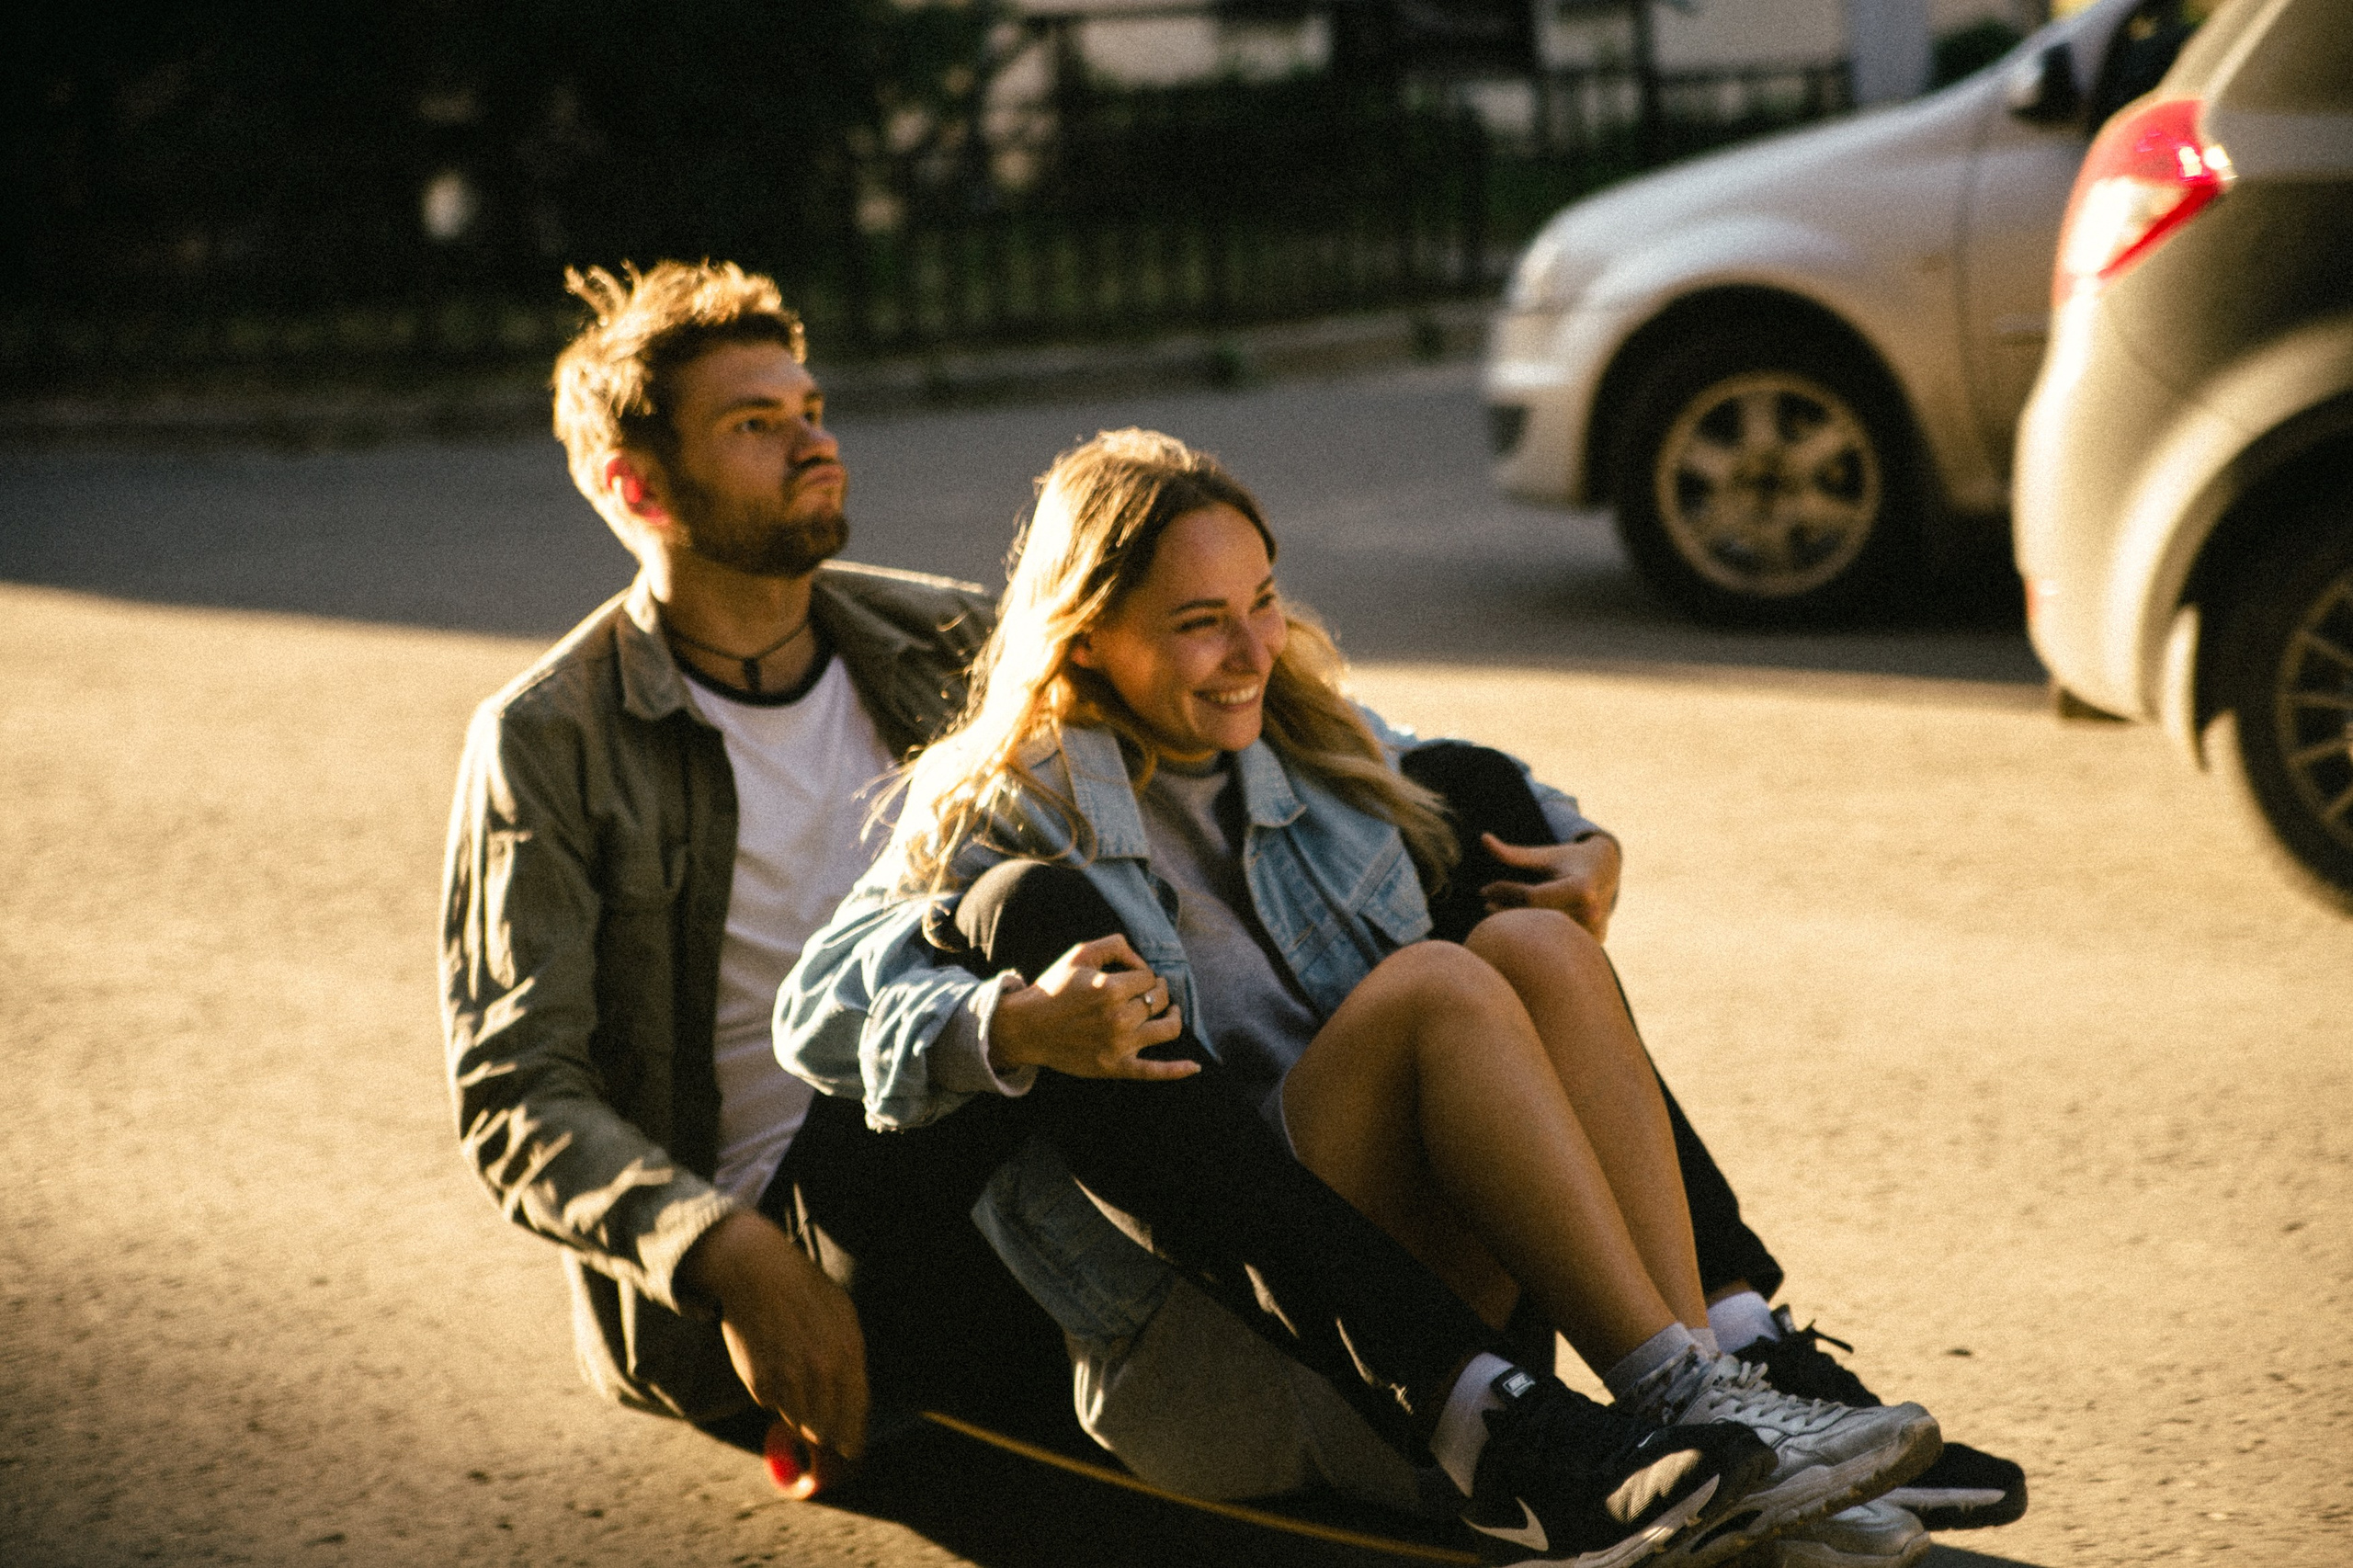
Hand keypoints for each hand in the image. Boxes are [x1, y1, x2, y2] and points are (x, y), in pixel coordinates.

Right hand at [682, 1209, 869, 1458]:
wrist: (758, 1274)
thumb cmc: (806, 1294)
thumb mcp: (843, 1319)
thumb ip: (851, 1363)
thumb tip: (854, 1409)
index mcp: (849, 1354)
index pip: (855, 1417)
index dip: (853, 1441)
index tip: (850, 1451)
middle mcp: (821, 1371)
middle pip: (826, 1432)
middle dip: (826, 1433)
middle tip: (822, 1426)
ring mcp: (789, 1379)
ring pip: (799, 1423)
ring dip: (801, 1412)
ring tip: (796, 1373)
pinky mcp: (760, 1383)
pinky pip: (773, 1406)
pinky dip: (776, 1395)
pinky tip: (774, 1361)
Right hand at [987, 933, 1194, 1080]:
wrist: (1026, 1027)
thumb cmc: (1054, 988)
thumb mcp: (1080, 953)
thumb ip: (1115, 946)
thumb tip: (1143, 962)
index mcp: (1110, 989)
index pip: (1149, 977)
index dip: (1143, 973)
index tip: (1129, 976)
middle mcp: (1119, 1018)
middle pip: (1161, 1000)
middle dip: (1158, 991)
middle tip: (1147, 990)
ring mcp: (1119, 1046)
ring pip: (1168, 1029)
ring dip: (1173, 1016)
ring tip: (1168, 1011)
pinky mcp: (1116, 1067)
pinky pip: (1154, 1072)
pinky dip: (1177, 1070)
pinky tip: (1194, 1067)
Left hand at [1478, 831, 1621, 942]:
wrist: (1605, 870)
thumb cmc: (1568, 859)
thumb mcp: (1543, 855)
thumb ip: (1513, 853)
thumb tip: (1483, 838)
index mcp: (1581, 888)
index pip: (1531, 897)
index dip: (1505, 892)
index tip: (1484, 889)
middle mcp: (1591, 913)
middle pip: (1537, 917)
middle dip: (1507, 909)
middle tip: (1485, 904)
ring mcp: (1594, 931)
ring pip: (1545, 933)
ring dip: (1519, 924)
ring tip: (1497, 913)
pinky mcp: (1593, 942)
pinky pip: (1557, 940)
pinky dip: (1536, 934)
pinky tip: (1519, 925)